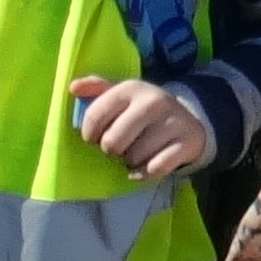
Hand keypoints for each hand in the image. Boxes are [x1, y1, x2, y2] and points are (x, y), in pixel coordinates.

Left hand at [69, 75, 217, 179]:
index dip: (88, 134)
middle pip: (113, 141)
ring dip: (130, 162)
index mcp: (130, 88)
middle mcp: (153, 102)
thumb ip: (96, 88)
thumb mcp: (121, 94)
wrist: (187, 120)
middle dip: (111, 150)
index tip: (93, 138)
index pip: (95, 116)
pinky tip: (145, 167)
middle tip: (118, 147)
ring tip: (135, 153)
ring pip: (134, 157)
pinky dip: (146, 173)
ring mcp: (172, 122)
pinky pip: (155, 168)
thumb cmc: (142, 110)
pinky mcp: (186, 142)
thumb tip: (73, 87)